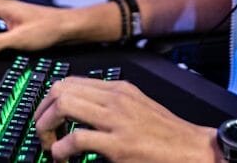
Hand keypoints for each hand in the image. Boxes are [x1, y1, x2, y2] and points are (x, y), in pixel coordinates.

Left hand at [33, 77, 217, 161]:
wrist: (193, 149)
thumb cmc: (167, 134)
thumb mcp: (138, 107)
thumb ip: (112, 105)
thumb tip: (81, 112)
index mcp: (119, 89)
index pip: (70, 81)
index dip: (50, 100)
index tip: (46, 118)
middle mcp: (115, 98)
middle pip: (61, 88)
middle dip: (42, 112)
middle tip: (44, 133)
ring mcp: (116, 120)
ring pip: (64, 106)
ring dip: (47, 127)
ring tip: (51, 145)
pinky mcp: (119, 145)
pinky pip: (76, 140)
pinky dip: (61, 150)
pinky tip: (63, 158)